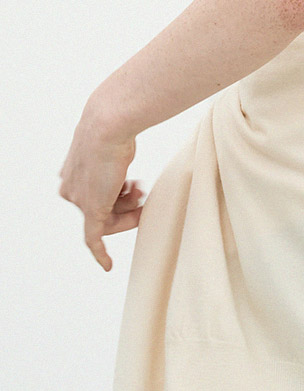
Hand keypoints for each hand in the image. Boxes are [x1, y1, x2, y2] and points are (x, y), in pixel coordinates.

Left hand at [58, 107, 144, 271]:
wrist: (108, 125)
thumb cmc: (115, 127)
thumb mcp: (114, 144)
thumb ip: (114, 154)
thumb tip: (125, 151)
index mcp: (73, 174)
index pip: (97, 194)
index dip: (118, 194)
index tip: (133, 194)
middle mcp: (73, 188)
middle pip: (104, 208)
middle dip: (127, 204)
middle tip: (144, 194)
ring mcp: (80, 200)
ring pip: (108, 218)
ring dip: (129, 210)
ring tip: (141, 191)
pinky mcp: (91, 209)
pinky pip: (94, 238)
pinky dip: (101, 253)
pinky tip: (108, 265)